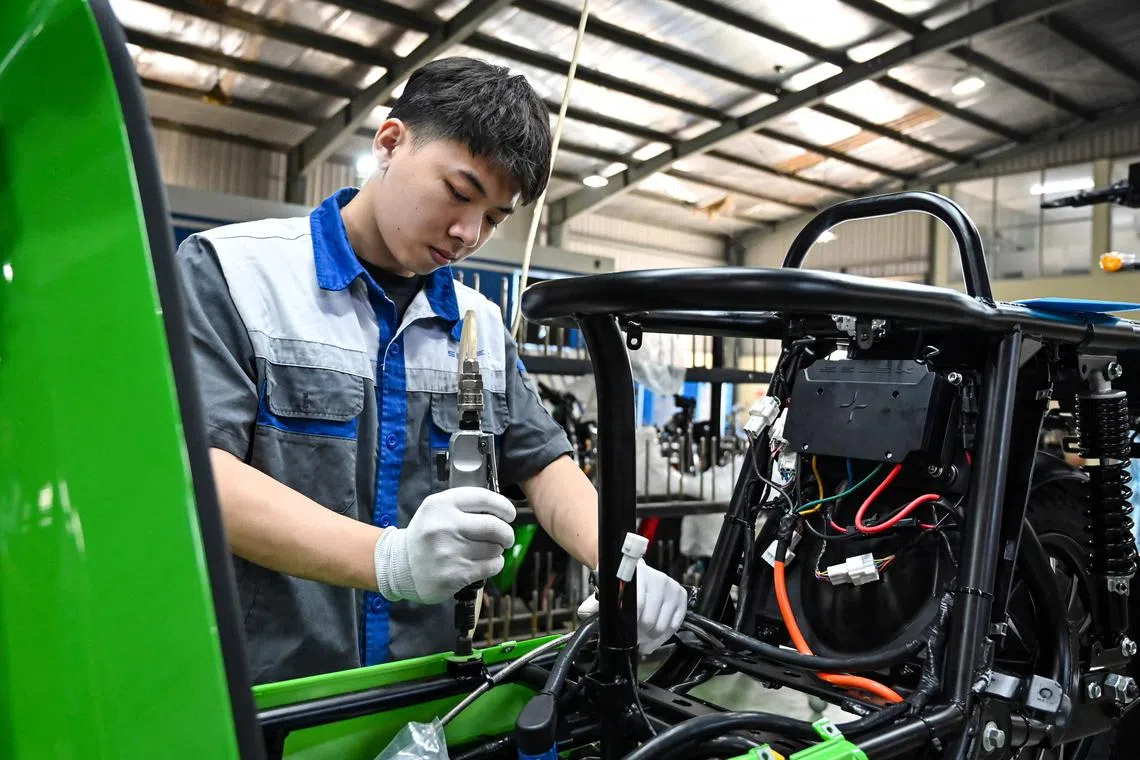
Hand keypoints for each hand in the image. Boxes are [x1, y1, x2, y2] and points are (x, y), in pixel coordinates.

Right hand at [374, 487, 515, 604]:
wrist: (401, 567)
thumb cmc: (426, 535)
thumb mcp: (437, 510)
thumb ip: (465, 506)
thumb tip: (501, 511)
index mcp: (442, 505)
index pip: (484, 498)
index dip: (504, 506)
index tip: (509, 514)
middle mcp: (445, 526)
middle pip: (495, 526)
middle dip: (506, 533)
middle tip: (505, 537)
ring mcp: (450, 551)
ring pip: (495, 548)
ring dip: (497, 550)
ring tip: (488, 550)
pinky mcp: (456, 574)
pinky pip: (491, 566)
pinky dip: (494, 564)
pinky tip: (484, 563)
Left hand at [576, 559, 687, 653]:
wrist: (631, 569)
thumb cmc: (619, 584)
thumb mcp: (605, 592)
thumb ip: (594, 604)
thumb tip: (584, 613)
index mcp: (639, 576)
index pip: (639, 607)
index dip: (631, 626)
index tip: (625, 633)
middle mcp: (659, 579)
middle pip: (651, 621)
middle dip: (641, 635)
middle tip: (634, 639)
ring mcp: (671, 587)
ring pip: (664, 626)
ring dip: (652, 638)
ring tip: (642, 638)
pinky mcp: (681, 595)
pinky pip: (676, 624)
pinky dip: (665, 635)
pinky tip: (655, 635)